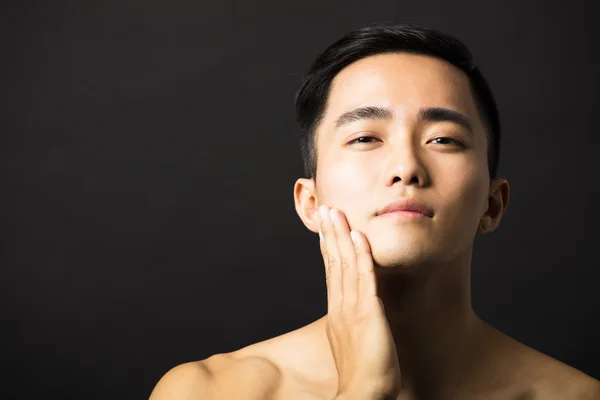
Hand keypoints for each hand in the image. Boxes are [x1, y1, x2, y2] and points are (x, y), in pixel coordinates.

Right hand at [316, 205, 400, 398]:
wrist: (363, 395)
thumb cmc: (363, 375)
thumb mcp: (353, 342)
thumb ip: (353, 323)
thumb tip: (354, 312)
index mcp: (337, 312)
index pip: (331, 272)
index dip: (329, 248)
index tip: (326, 228)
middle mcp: (341, 306)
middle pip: (333, 262)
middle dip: (330, 234)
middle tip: (326, 209)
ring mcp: (352, 309)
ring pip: (345, 265)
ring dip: (341, 236)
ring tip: (336, 213)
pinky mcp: (367, 314)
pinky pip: (364, 279)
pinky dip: (361, 256)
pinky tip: (358, 237)